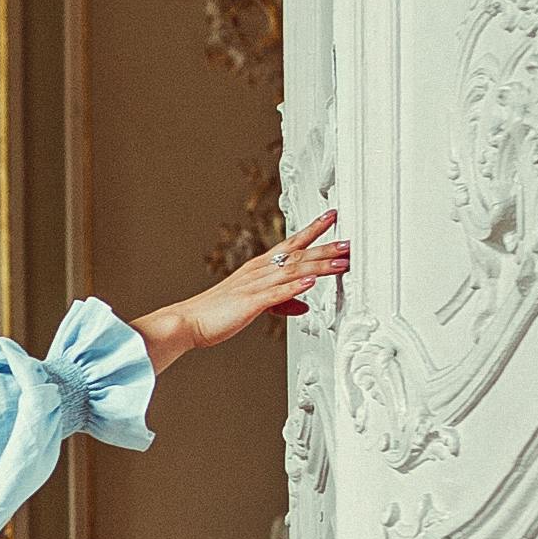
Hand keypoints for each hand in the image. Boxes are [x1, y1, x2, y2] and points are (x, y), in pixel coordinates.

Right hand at [140, 210, 346, 373]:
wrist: (187, 321)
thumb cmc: (216, 313)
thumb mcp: (254, 305)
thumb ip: (281, 302)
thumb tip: (302, 304)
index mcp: (258, 268)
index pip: (291, 243)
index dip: (313, 230)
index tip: (332, 217)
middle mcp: (258, 271)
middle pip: (298, 255)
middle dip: (326, 247)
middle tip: (350, 241)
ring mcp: (254, 286)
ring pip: (292, 271)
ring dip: (319, 265)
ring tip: (341, 261)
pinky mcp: (249, 304)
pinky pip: (275, 294)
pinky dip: (294, 287)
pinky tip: (310, 282)